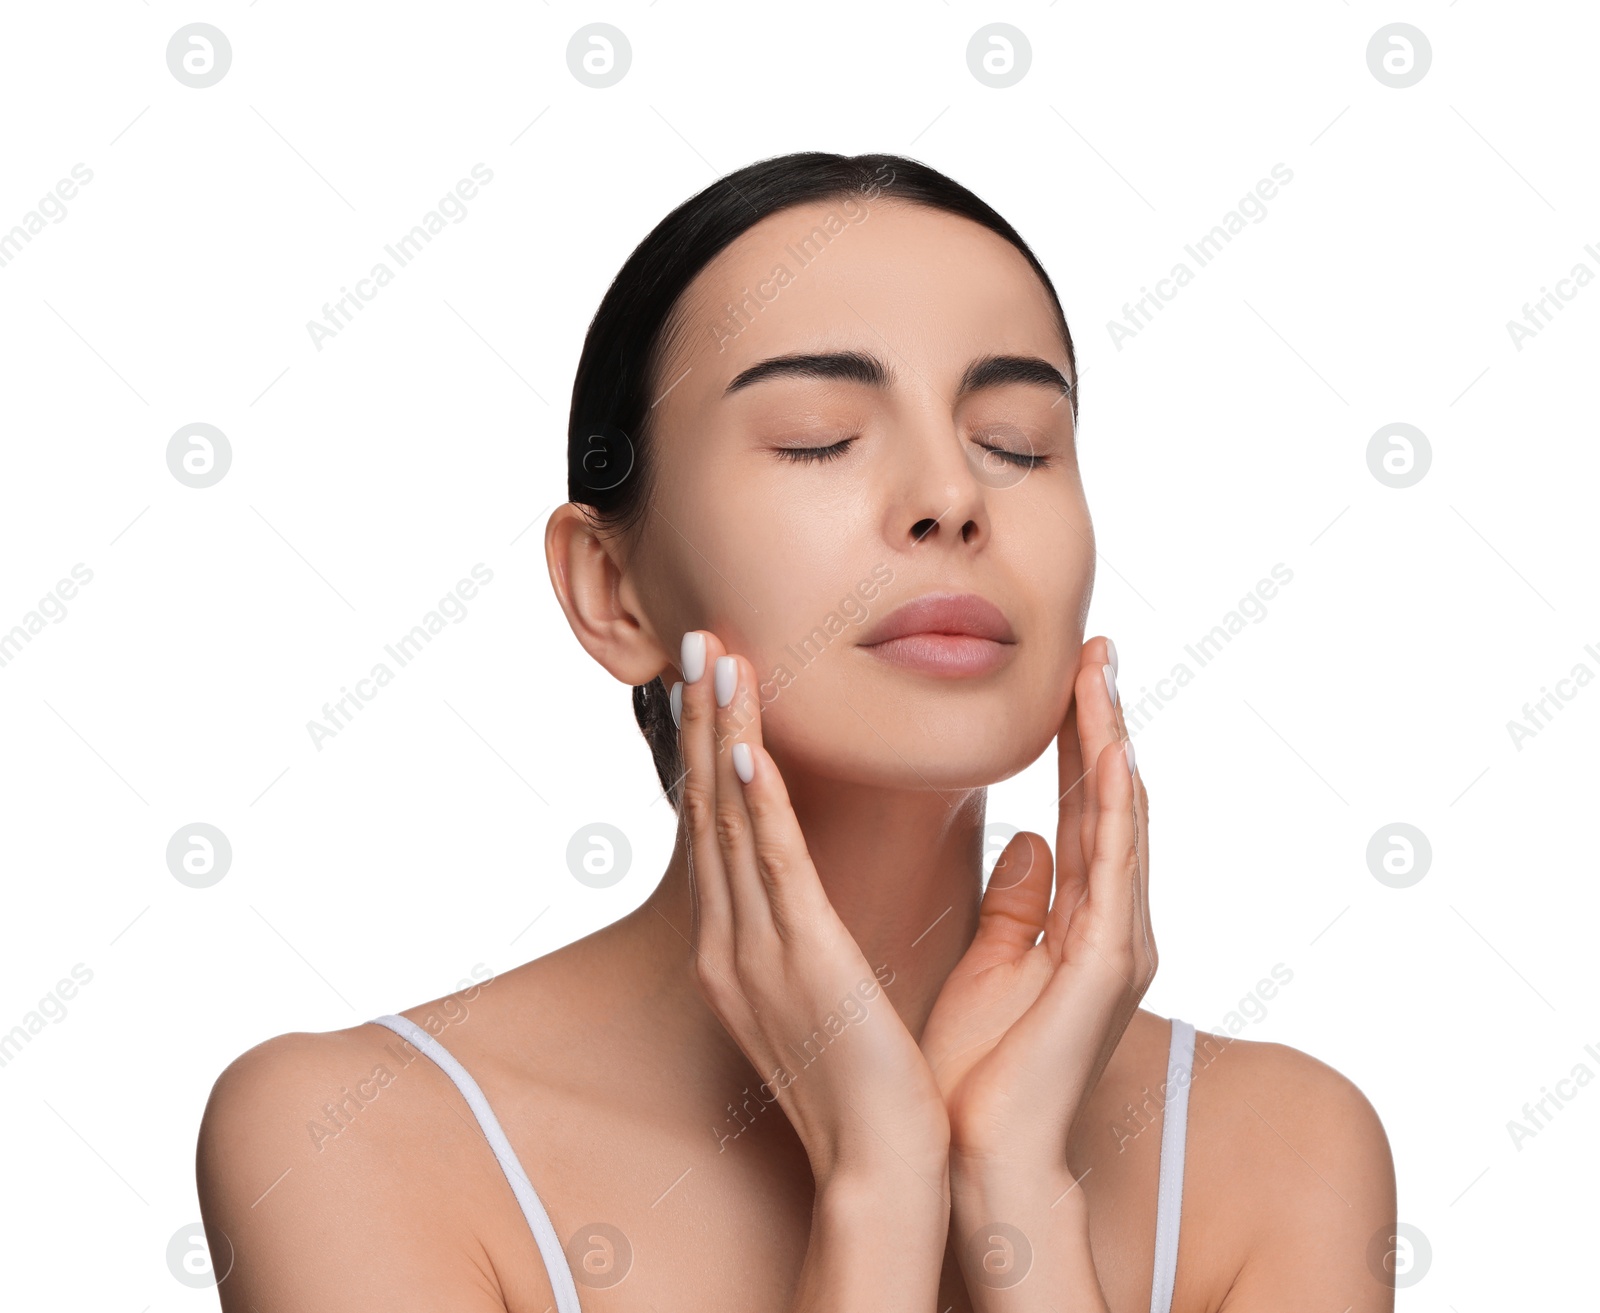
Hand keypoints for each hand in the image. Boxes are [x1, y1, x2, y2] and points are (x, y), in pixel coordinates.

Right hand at [674, 629, 951, 1188]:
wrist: (879, 1164)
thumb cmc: (863, 1082)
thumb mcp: (824, 988)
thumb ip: (813, 926)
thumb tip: (816, 880)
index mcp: (740, 946)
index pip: (720, 829)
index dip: (715, 751)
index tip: (713, 686)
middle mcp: (732, 940)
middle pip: (711, 809)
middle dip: (704, 722)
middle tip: (695, 643)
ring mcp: (758, 950)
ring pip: (732, 821)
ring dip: (723, 735)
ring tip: (715, 660)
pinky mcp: (801, 960)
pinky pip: (773, 868)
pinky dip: (756, 804)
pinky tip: (747, 749)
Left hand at [919, 635, 1154, 1169]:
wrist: (978, 1154)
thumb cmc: (978, 1070)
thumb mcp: (992, 963)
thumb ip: (1017, 902)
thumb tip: (1026, 838)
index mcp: (1080, 924)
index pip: (1082, 812)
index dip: (1077, 743)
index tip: (1067, 675)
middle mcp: (1111, 925)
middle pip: (1109, 803)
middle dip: (1102, 724)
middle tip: (1096, 650)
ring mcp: (1117, 943)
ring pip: (1119, 820)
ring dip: (1110, 743)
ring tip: (1100, 672)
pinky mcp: (1106, 965)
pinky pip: (1112, 867)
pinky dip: (1111, 804)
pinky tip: (1108, 751)